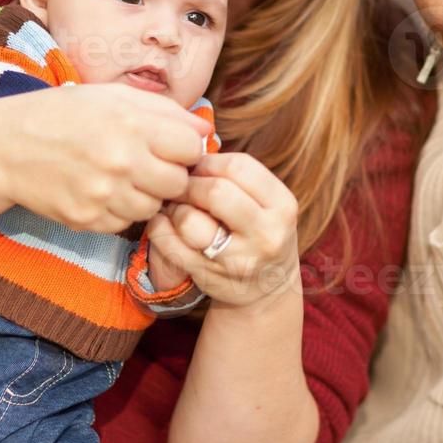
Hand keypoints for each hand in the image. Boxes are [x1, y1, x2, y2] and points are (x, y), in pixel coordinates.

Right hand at [0, 83, 211, 233]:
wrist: (6, 147)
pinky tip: (100, 190)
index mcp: (132, 124)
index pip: (192, 149)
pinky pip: (125, 223)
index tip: (170, 146)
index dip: (185, 148)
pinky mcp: (88, 220)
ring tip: (121, 176)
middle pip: (178, 184)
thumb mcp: (113, 97)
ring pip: (154, 208)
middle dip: (169, 175)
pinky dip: (119, 210)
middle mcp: (121, 161)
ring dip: (145, 195)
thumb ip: (165, 111)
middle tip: (148, 164)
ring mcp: (104, 195)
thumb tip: (205, 131)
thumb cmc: (64, 114)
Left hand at [144, 152, 299, 308]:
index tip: (199, 168)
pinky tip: (165, 222)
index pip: (238, 166)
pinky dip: (160, 228)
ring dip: (175, 208)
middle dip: (190, 184)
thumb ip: (238, 177)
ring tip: (178, 208)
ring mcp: (237, 260)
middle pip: (213, 191)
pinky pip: (170, 245)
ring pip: (189, 220)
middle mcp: (266, 234)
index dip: (209, 161)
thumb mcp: (268, 203)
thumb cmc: (261, 233)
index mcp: (283, 206)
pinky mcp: (210, 278)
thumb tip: (190, 152)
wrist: (268, 290)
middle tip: (182, 187)